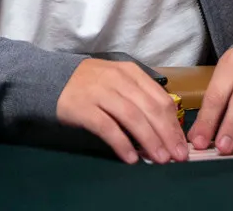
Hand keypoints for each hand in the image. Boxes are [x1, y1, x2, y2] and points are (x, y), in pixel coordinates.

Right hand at [56, 58, 187, 164]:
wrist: (50, 79)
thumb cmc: (90, 84)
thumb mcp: (118, 81)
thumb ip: (139, 97)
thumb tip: (164, 128)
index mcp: (131, 72)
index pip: (160, 98)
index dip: (173, 123)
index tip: (182, 143)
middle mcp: (118, 79)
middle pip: (150, 108)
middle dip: (167, 134)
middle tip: (177, 156)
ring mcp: (100, 92)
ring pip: (132, 117)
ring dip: (149, 140)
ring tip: (159, 159)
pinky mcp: (83, 107)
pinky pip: (107, 127)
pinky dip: (122, 143)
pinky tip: (131, 158)